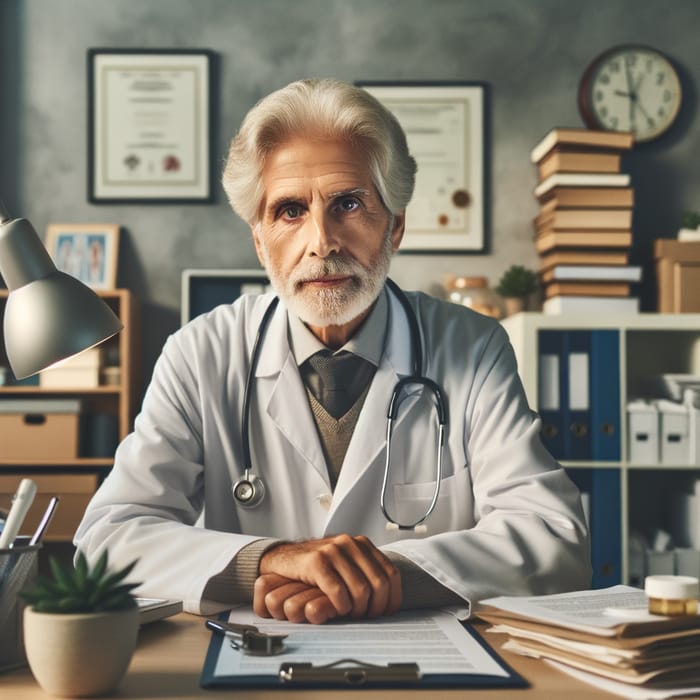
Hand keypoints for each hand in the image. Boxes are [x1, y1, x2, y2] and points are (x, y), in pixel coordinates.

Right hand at [257, 534, 401, 621]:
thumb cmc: (317, 567)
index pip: (391, 573)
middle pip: (379, 584)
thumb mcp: (346, 564)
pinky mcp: (316, 562)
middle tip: (364, 616)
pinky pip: (338, 592)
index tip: (384, 612)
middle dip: (375, 607)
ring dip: (357, 609)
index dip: (392, 598)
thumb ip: (366, 573)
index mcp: (362, 543)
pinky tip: (336, 607)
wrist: (283, 559)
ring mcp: (333, 551)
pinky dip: (340, 606)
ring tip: (349, 613)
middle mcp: (350, 543)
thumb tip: (390, 599)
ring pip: (361, 590)